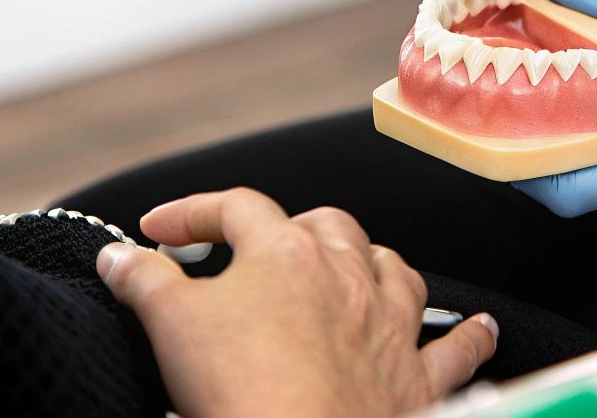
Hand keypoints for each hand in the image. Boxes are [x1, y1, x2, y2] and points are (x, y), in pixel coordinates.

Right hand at [96, 187, 497, 417]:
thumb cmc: (242, 390)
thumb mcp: (172, 327)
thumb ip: (144, 281)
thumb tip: (118, 255)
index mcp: (285, 252)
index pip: (236, 207)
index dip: (194, 213)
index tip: (160, 233)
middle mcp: (348, 275)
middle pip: (326, 226)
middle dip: (292, 229)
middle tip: (258, 252)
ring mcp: (389, 324)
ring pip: (393, 269)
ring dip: (372, 264)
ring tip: (353, 269)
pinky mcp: (417, 379)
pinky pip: (455, 348)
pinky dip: (468, 338)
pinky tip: (479, 330)